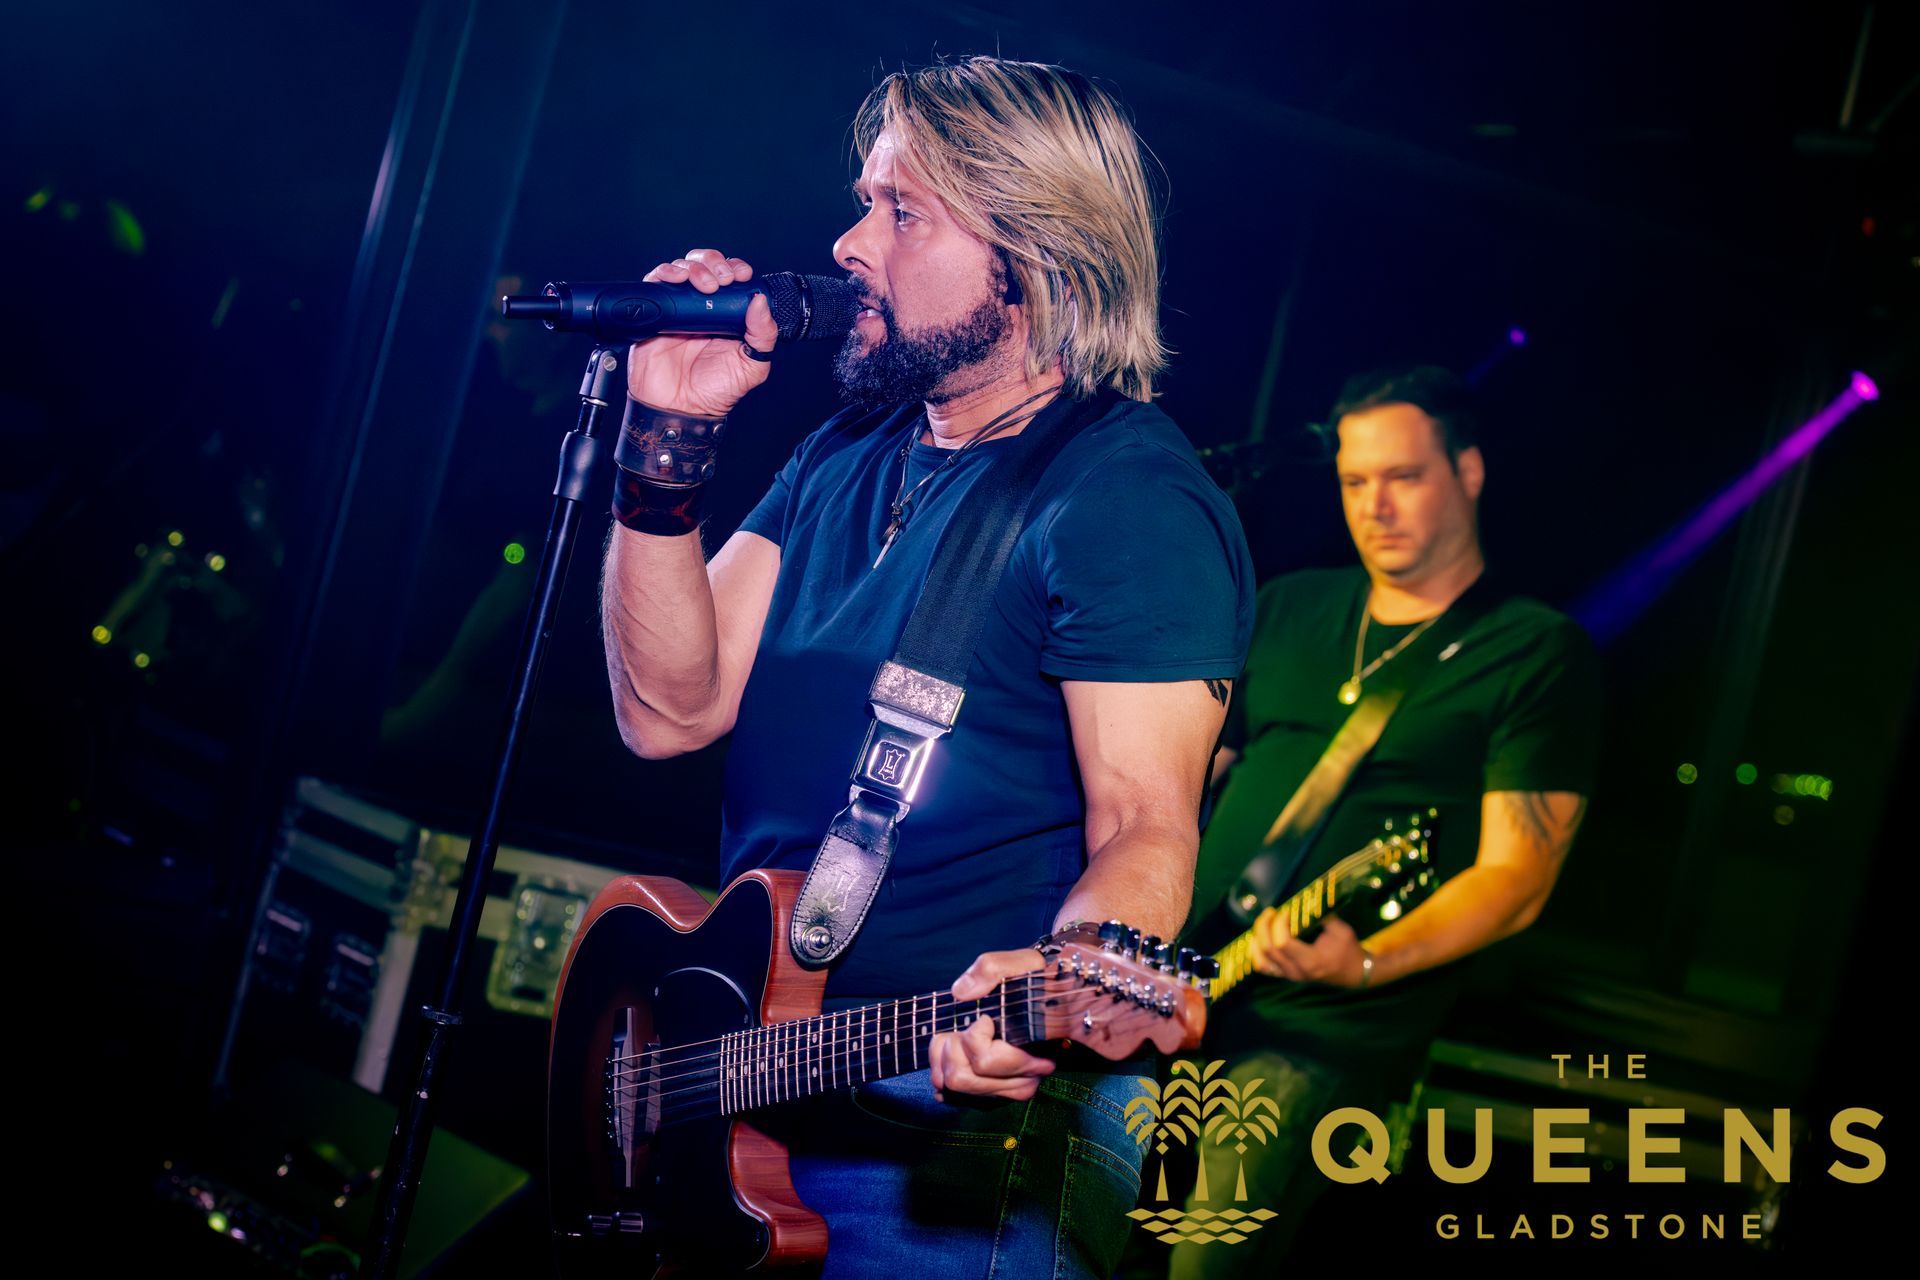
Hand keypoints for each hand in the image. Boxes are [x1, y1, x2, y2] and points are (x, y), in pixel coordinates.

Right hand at [627, 247, 777, 416]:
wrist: (680, 410)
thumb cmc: (714, 392)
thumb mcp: (751, 366)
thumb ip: (763, 335)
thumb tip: (761, 301)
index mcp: (725, 316)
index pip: (730, 278)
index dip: (734, 268)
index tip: (741, 274)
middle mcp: (701, 308)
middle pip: (704, 265)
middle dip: (714, 263)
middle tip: (722, 280)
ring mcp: (677, 309)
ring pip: (682, 269)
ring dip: (694, 267)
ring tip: (705, 284)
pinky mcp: (655, 313)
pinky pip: (655, 283)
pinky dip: (666, 273)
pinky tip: (678, 280)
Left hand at [928, 949, 1055, 1101]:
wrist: (1043, 999)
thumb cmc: (1034, 981)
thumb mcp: (1023, 963)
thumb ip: (993, 969)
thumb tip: (961, 993)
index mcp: (1035, 1054)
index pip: (986, 1062)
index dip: (974, 1035)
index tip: (984, 1018)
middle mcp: (1023, 1082)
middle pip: (962, 1078)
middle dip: (953, 1047)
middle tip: (966, 1028)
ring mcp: (1003, 1093)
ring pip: (952, 1088)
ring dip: (944, 1056)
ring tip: (958, 1036)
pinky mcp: (986, 1097)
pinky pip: (948, 1095)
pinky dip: (941, 1069)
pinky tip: (954, 1050)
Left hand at [1249, 911, 1368, 986]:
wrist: (1354, 973)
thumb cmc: (1348, 949)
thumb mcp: (1340, 929)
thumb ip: (1321, 916)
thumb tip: (1303, 899)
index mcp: (1311, 961)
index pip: (1282, 943)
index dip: (1279, 924)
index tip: (1286, 911)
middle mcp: (1296, 971)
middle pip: (1268, 949)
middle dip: (1265, 926)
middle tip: (1271, 911)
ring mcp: (1289, 976)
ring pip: (1261, 960)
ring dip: (1258, 938)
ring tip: (1264, 923)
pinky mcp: (1285, 976)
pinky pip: (1262, 966)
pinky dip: (1256, 952)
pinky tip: (1258, 938)